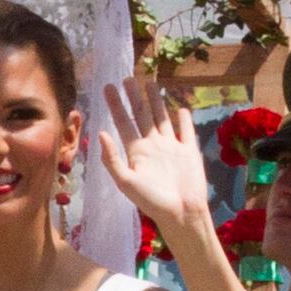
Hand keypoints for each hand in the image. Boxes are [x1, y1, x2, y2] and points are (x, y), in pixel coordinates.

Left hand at [93, 77, 214, 247]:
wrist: (181, 212)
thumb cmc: (151, 201)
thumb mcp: (126, 181)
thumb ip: (111, 159)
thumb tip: (100, 133)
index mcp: (136, 151)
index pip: (123, 122)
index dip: (115, 105)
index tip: (108, 87)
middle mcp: (152, 146)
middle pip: (142, 115)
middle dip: (134, 97)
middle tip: (128, 78)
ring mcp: (171, 147)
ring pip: (162, 118)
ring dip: (156, 101)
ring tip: (151, 83)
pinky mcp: (189, 151)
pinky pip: (186, 131)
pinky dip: (184, 120)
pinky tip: (181, 109)